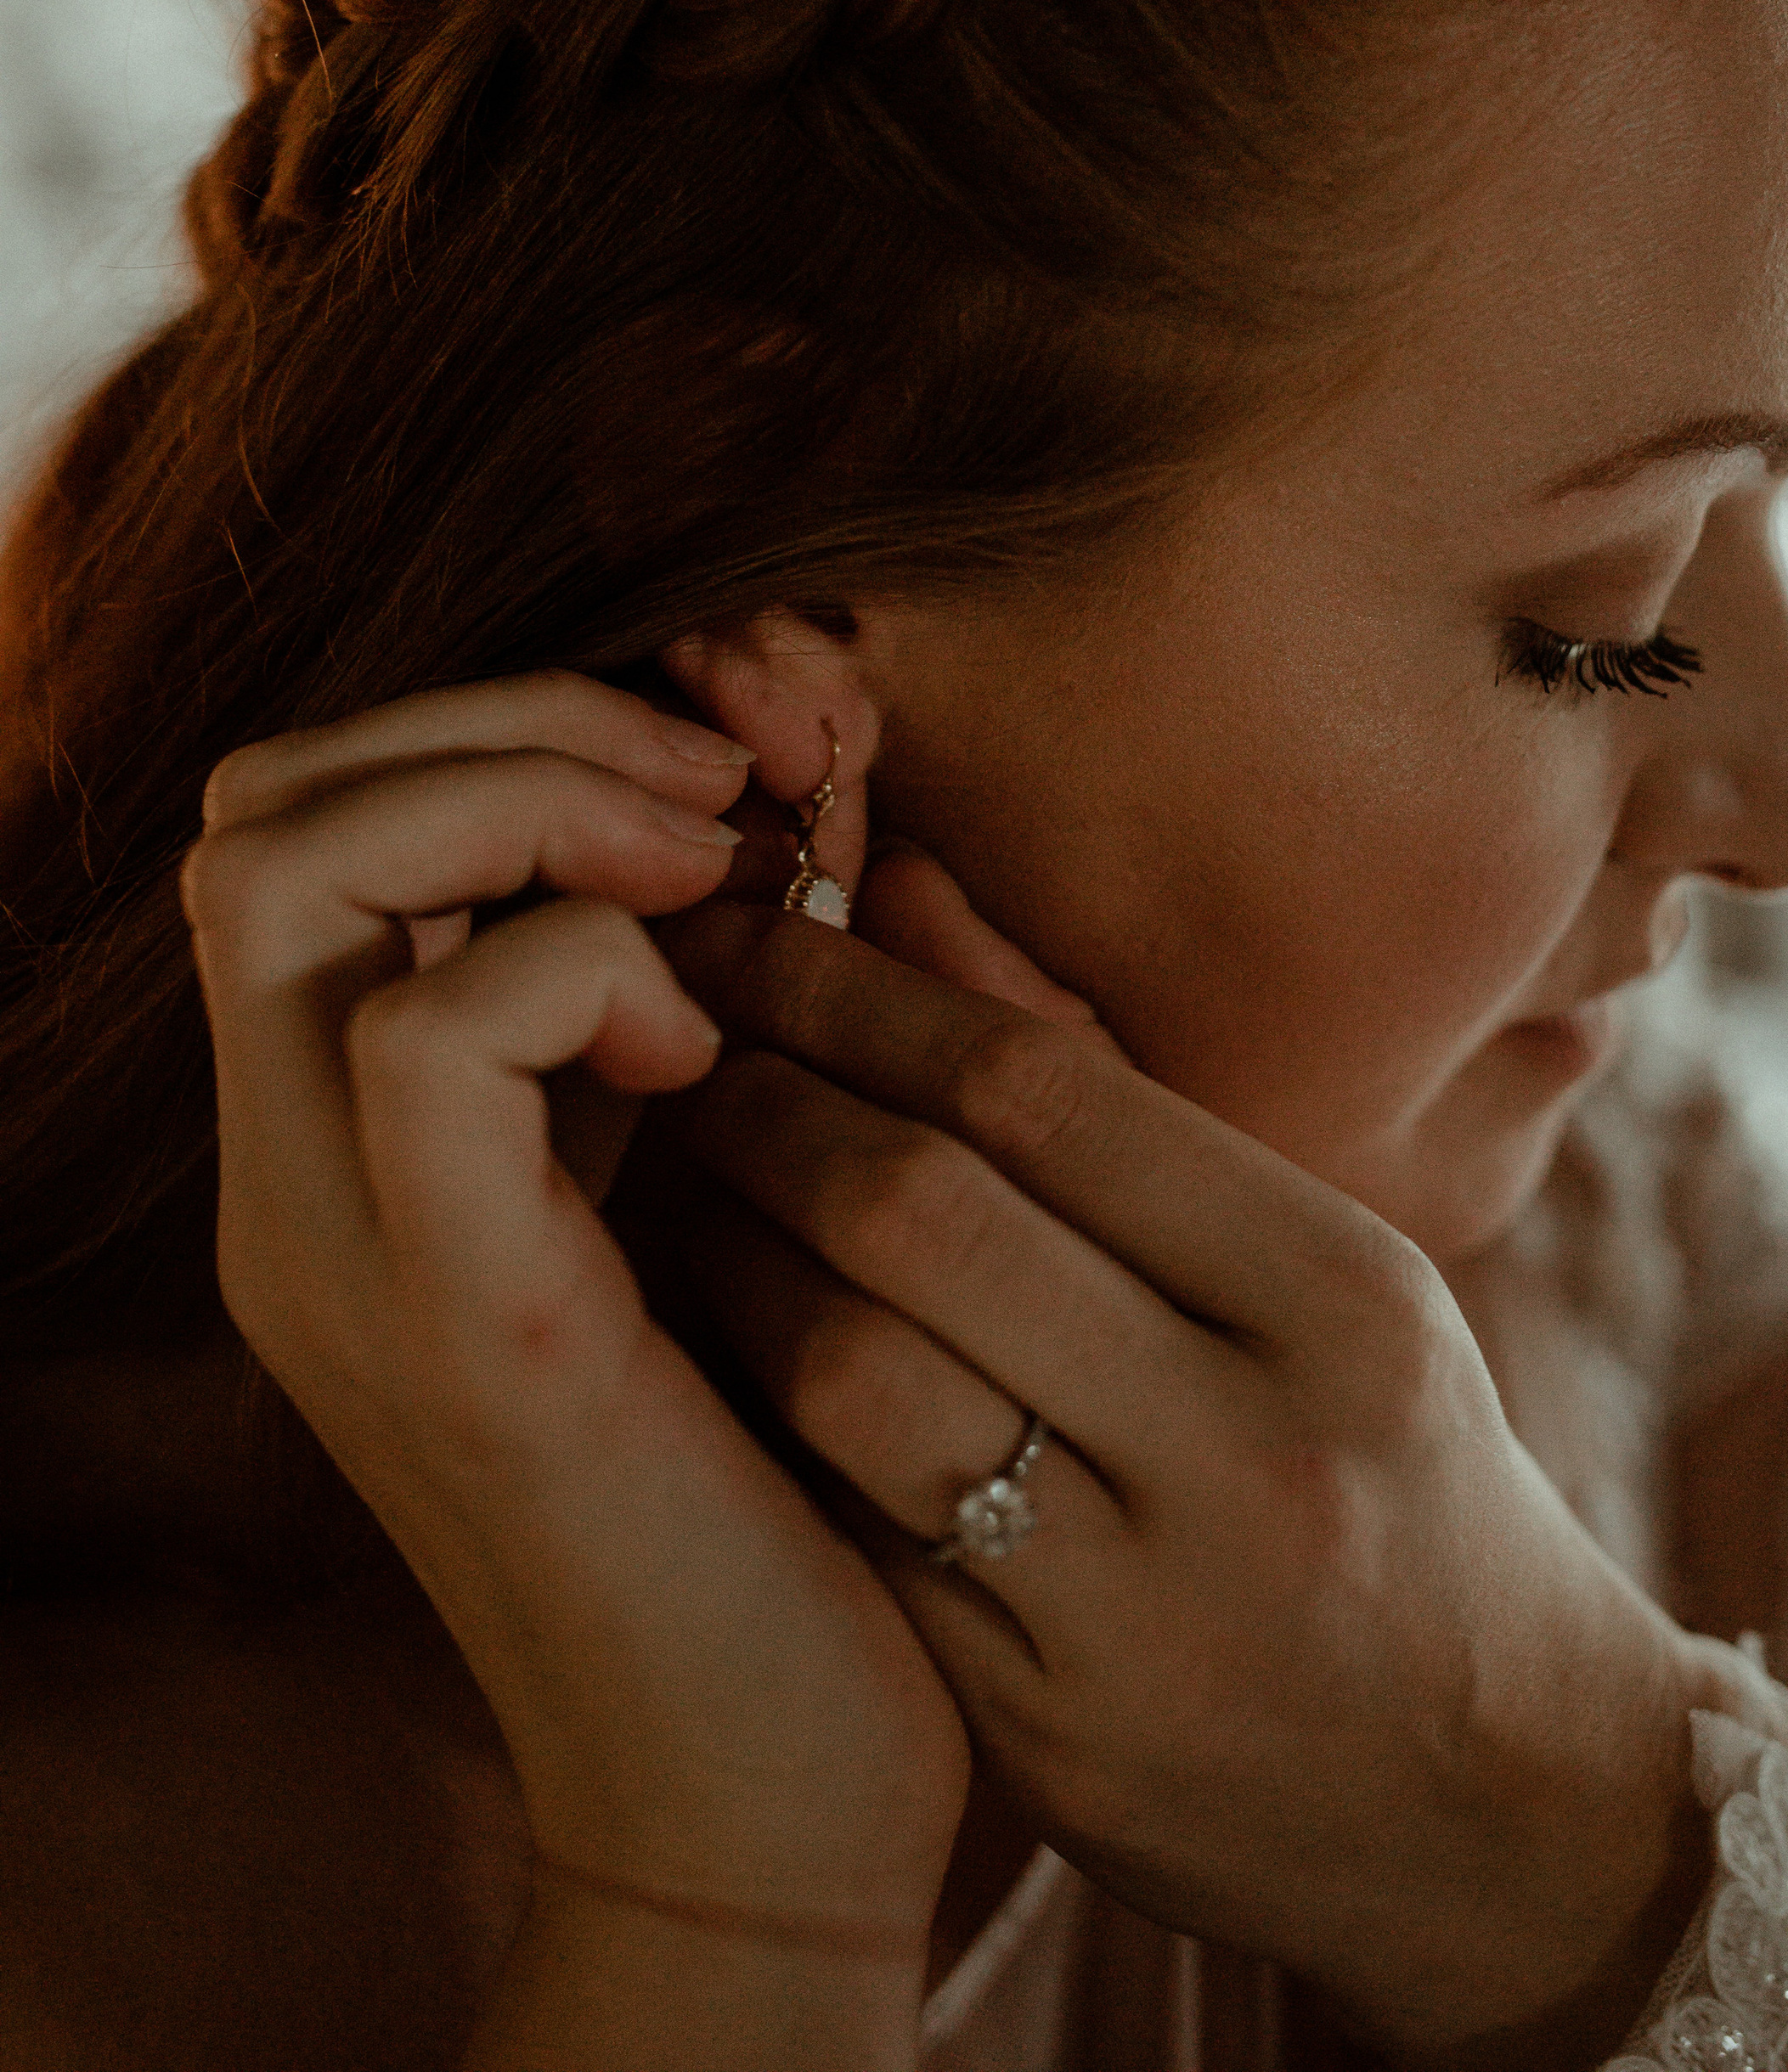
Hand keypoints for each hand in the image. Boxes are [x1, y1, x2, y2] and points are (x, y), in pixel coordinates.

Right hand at [183, 675, 970, 1970]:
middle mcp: (297, 1181)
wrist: (768, 1791)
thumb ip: (711, 986)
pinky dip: (581, 967)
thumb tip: (797, 776)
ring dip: (532, 803)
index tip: (715, 783)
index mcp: (353, 1143)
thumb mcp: (722, 1172)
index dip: (504, 727)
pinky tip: (704, 1060)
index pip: (305, 818)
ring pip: (286, 871)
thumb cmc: (781, 1463)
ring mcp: (346, 1250)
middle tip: (709, 802)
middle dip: (511, 724)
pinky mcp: (458, 1327)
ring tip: (707, 883)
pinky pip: (420, 1038)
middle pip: (262, 806)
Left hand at [651, 854, 1713, 2062]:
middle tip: (671, 1035)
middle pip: (931, 1219)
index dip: (865, 996)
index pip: (1049, 1094)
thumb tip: (902, 887)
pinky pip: (851, 1533)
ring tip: (667, 1175)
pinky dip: (756, 1417)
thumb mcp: (1321, 1274)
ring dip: (725, 1254)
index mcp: (1343, 1299)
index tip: (754, 932)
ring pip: (854, 1380)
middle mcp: (1255, 1449)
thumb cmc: (1393, 1477)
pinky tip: (703, 1340)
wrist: (1500, 1805)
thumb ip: (1109, 1090)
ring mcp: (1146, 1613)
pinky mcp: (1049, 1741)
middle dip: (766, 1100)